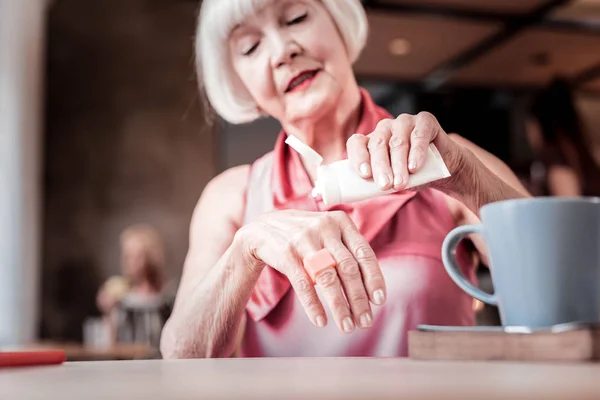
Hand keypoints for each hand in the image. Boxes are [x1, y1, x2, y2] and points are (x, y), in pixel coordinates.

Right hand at [235, 209, 385, 332]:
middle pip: (348, 269)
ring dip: (340, 306)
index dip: (374, 279)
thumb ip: (348, 251)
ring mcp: (304, 240)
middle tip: (365, 322)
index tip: (379, 301)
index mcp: (341, 222)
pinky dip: (313, 305)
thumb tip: (371, 287)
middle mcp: (324, 228)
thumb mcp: (328, 232)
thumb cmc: (304, 236)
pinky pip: (303, 284)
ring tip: (347, 326)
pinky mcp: (286, 254)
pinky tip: (321, 320)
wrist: (262, 229)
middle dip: (359, 299)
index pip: (364, 253)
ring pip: (327, 278)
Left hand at [347, 112, 463, 191]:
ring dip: (398, 164)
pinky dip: (416, 153)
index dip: (358, 157)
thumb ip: (382, 182)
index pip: (356, 143)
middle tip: (385, 186)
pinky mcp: (424, 121)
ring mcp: (404, 122)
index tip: (364, 175)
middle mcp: (384, 128)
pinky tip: (415, 167)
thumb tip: (371, 192)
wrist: (444, 167)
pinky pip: (418, 135)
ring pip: (397, 142)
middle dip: (381, 167)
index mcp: (371, 140)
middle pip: (377, 144)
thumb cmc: (412, 174)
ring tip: (401, 183)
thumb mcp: (394, 180)